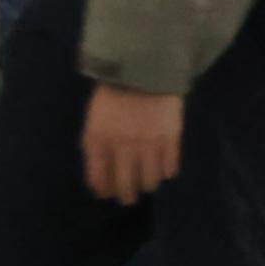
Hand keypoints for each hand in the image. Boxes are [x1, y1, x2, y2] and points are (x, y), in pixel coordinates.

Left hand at [82, 85, 183, 203]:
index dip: (102, 190)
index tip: (106, 193)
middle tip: (128, 197)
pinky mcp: (171, 140)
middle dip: (126, 196)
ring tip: (146, 181)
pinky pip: (170, 169)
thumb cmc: (112, 93)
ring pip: (150, 182)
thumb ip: (94, 146)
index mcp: (98, 139)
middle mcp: (122, 146)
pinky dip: (166, 171)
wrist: (142, 68)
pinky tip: (162, 166)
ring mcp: (148, 145)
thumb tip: (98, 177)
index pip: (98, 178)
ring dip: (147, 184)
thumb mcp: (94, 118)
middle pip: (125, 186)